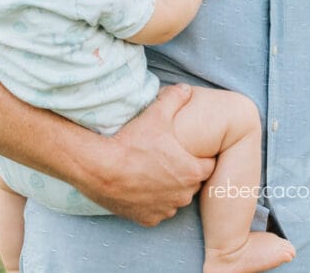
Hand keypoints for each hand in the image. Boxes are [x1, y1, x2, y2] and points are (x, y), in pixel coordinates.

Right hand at [74, 84, 215, 225]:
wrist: (100, 168)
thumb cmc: (132, 142)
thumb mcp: (157, 114)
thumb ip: (176, 98)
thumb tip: (186, 89)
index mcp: (192, 171)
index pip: (210, 165)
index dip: (200, 156)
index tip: (188, 149)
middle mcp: (183, 195)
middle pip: (193, 183)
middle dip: (185, 172)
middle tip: (169, 159)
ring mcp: (165, 209)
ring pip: (175, 198)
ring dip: (170, 189)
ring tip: (154, 172)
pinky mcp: (147, 219)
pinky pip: (157, 210)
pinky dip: (153, 202)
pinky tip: (142, 187)